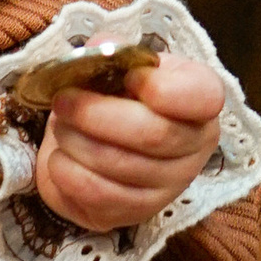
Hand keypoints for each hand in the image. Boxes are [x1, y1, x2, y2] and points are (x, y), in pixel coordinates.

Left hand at [32, 54, 225, 233]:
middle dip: (96, 115)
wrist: (101, 137)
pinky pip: (100, 196)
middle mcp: (196, 146)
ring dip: (77, 142)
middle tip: (63, 100)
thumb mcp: (120, 63)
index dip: (160, 87)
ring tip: (60, 126)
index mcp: (202, 99)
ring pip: (120, 167)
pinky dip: (69, 173)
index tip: (129, 77)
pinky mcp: (136, 212)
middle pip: (151, 135)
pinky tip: (59, 157)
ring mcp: (170, 185)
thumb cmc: (118, 94)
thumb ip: (112, 50)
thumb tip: (100, 47)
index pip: (202, 97)